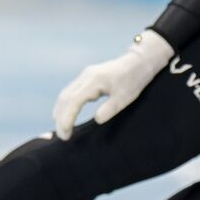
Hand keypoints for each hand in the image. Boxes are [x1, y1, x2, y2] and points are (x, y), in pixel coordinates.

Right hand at [52, 29, 173, 139]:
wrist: (139, 62)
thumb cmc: (133, 80)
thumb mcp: (125, 97)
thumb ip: (110, 108)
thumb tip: (97, 120)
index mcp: (94, 80)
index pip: (73, 101)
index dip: (67, 119)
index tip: (66, 134)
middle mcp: (85, 76)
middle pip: (65, 98)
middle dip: (61, 118)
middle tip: (63, 137)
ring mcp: (85, 75)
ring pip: (65, 94)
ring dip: (60, 112)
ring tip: (62, 129)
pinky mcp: (87, 77)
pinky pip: (70, 92)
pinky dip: (66, 105)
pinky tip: (66, 115)